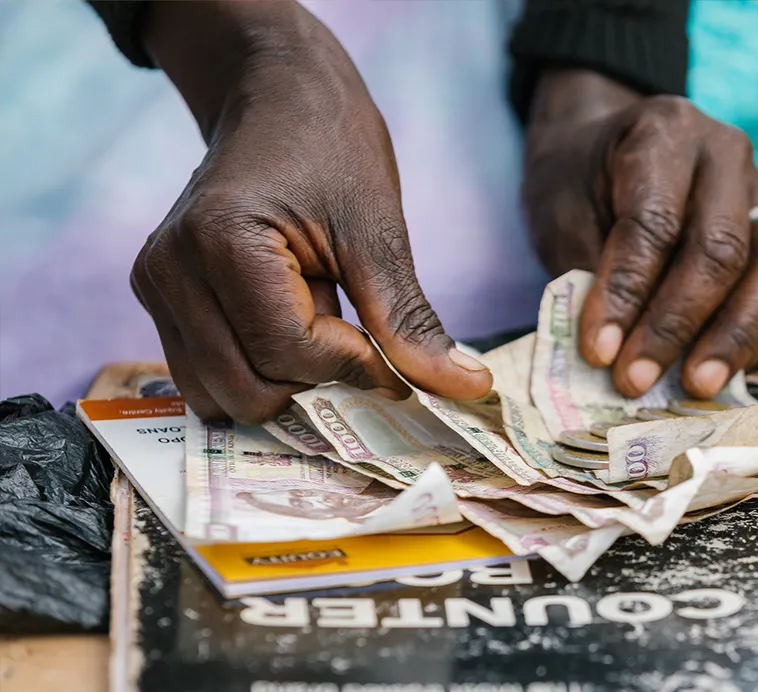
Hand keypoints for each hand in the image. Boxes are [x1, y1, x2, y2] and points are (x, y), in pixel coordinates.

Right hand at [131, 1, 490, 422]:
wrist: (277, 97)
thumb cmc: (330, 147)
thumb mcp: (379, 232)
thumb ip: (409, 320)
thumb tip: (468, 387)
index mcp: (220, 242)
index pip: (287, 352)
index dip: (352, 366)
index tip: (391, 352)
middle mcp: (170, 270)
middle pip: (248, 387)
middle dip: (313, 382)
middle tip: (351, 335)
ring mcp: (156, 288)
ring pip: (221, 395)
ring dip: (282, 383)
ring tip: (314, 320)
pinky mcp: (161, 301)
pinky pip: (206, 376)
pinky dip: (256, 375)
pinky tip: (288, 327)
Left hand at [521, 70, 757, 398]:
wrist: (605, 147)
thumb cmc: (579, 183)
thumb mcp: (562, 215)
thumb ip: (589, 276)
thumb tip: (613, 355)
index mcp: (663, 133)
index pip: (653, 222)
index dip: (626, 294)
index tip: (598, 352)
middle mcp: (725, 153)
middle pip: (719, 249)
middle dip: (676, 324)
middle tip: (636, 380)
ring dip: (733, 337)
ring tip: (696, 387)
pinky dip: (752, 334)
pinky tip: (718, 373)